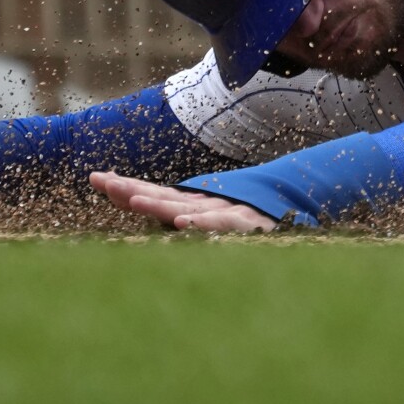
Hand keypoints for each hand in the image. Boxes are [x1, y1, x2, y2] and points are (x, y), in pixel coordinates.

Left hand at [89, 171, 277, 232]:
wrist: (306, 206)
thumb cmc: (261, 220)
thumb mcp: (222, 223)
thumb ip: (195, 222)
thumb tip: (167, 223)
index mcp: (198, 205)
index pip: (157, 193)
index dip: (128, 186)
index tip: (97, 178)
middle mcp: (209, 204)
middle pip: (164, 195)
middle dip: (131, 189)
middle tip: (100, 182)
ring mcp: (228, 212)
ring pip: (188, 208)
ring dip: (159, 205)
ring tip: (132, 200)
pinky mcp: (249, 225)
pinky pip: (223, 225)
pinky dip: (203, 224)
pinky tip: (184, 224)